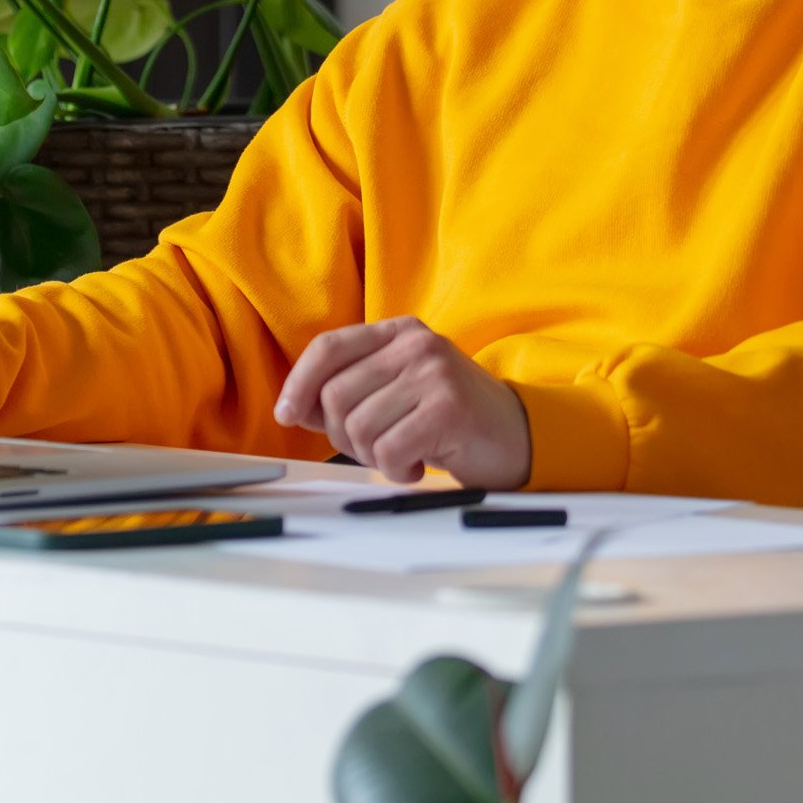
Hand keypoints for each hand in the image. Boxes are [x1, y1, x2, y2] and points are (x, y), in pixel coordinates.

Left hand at [273, 317, 532, 487]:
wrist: (517, 436)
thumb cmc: (449, 418)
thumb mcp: (398, 390)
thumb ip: (351, 391)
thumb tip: (293, 406)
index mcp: (399, 332)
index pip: (329, 347)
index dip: (298, 383)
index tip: (286, 415)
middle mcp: (415, 344)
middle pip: (336, 394)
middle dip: (342, 435)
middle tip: (375, 447)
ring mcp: (433, 373)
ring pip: (358, 426)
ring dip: (373, 456)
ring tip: (403, 454)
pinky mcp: (448, 408)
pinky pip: (389, 450)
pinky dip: (396, 470)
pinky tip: (419, 464)